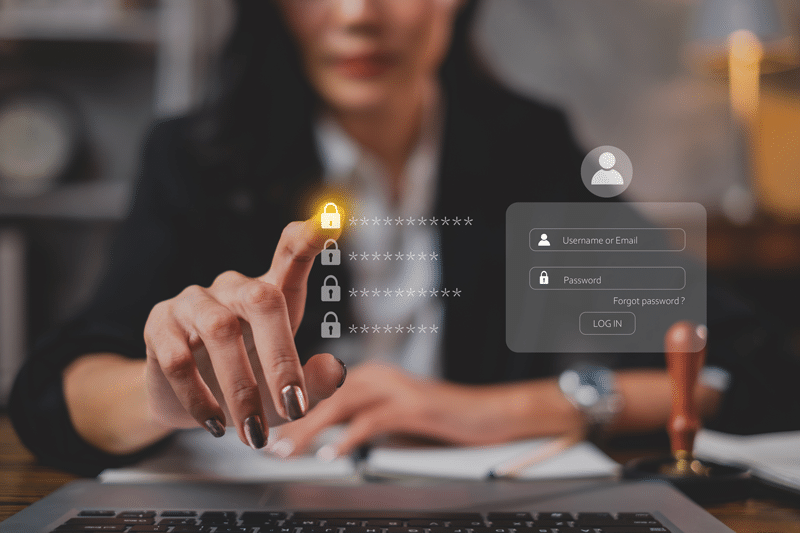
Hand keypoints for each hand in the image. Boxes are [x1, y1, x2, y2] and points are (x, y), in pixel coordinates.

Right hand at [143, 218, 345, 448]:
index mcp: (270, 295)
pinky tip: (215, 424)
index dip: (307, 240)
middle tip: (295, 408)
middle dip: (281, 357)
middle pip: (263, 299)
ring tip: (253, 433)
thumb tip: (334, 368)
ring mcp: (194, 302)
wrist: (189, 405)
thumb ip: (314, 383)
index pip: (290, 257)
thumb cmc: (248, 383)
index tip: (328, 221)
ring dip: (240, 388)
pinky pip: (178, 359)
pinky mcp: (159, 325)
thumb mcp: (285, 390)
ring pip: (220, 331)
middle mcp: (233, 289)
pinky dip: (201, 399)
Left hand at [270, 363, 538, 458]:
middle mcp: (378, 375)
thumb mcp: (392, 418)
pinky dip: (349, 438)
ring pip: (341, 405)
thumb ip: (360, 420)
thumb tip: (323, 437)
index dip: (291, 410)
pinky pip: (373, 421)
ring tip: (288, 451)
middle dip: (292, 422)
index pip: (320, 390)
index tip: (267, 430)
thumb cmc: (440, 419)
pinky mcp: (414, 406)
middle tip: (268, 445)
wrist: (487, 413)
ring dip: (310, 429)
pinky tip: (332, 454)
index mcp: (370, 376)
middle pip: (324, 397)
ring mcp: (396, 388)